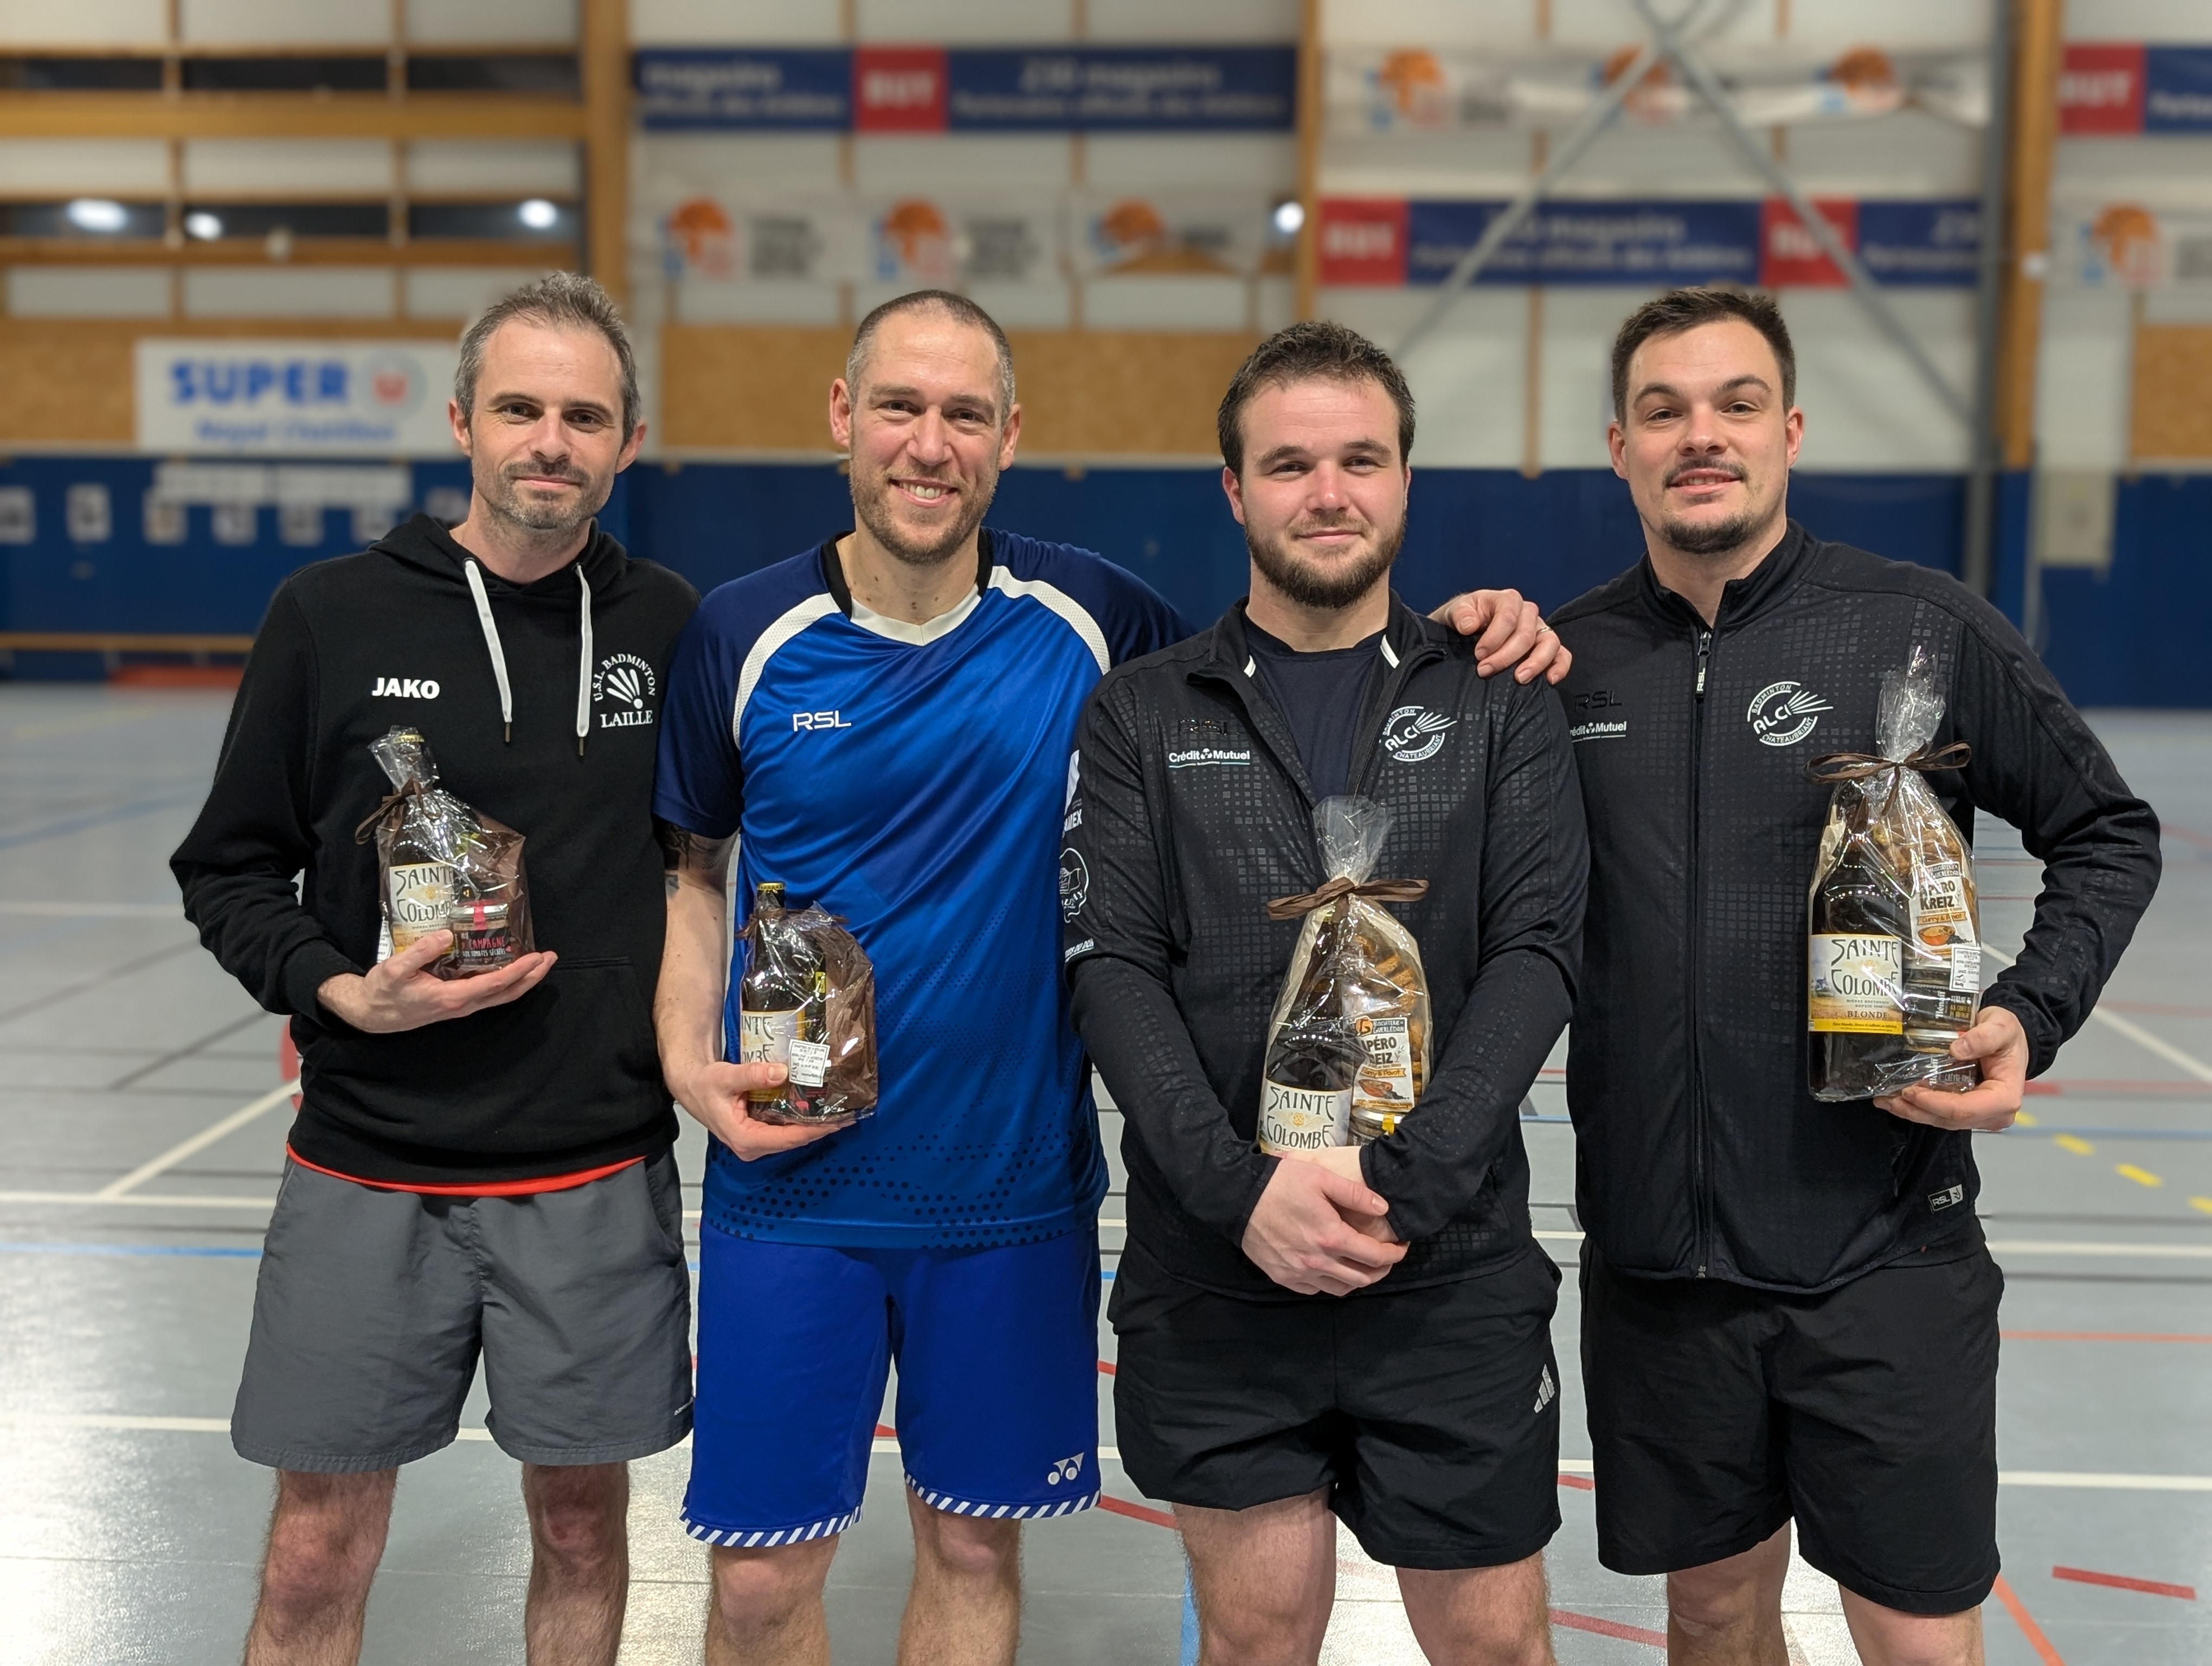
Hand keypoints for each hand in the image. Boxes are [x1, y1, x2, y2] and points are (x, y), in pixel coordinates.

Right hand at [316, 931, 554, 1033]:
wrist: (370, 1015)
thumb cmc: (381, 992)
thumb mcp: (393, 969)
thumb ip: (419, 952)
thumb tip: (445, 935)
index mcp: (451, 997)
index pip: (495, 983)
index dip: (519, 970)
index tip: (538, 956)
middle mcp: (462, 1005)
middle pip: (507, 993)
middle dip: (532, 977)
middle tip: (551, 957)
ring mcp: (461, 1007)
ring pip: (500, 996)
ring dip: (523, 981)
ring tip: (540, 962)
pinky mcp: (456, 1004)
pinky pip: (489, 995)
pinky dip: (506, 983)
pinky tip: (511, 969)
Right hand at [668, 1059, 848, 1159]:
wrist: (692, 1085)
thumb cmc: (705, 1085)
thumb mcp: (726, 1077)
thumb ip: (752, 1075)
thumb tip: (782, 1072)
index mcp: (745, 1139)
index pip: (788, 1139)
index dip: (814, 1130)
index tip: (836, 1122)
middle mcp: (752, 1146)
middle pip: (794, 1140)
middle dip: (820, 1128)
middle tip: (847, 1115)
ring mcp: (757, 1140)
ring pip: (792, 1136)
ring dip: (814, 1124)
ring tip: (838, 1111)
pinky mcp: (759, 1132)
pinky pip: (785, 1129)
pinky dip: (802, 1119)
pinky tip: (818, 1108)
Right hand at [1241, 1158, 1406, 1296]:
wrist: (1237, 1197)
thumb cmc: (1280, 1183)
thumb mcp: (1321, 1177)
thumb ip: (1355, 1194)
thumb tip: (1383, 1208)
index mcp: (1331, 1237)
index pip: (1375, 1256)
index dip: (1394, 1254)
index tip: (1402, 1247)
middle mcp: (1318, 1262)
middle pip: (1362, 1278)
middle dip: (1381, 1269)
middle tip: (1387, 1257)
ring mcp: (1299, 1273)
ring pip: (1340, 1289)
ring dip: (1357, 1280)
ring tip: (1362, 1265)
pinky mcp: (1283, 1277)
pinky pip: (1315, 1290)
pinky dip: (1330, 1283)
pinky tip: (1331, 1269)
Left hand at [1429, 589, 1571, 683]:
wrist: (1465, 630)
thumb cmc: (1464, 619)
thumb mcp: (1455, 612)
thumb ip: (1460, 615)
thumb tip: (1470, 625)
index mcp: (1508, 600)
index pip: (1509, 616)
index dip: (1495, 637)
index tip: (1479, 655)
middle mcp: (1528, 613)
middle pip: (1526, 634)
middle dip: (1506, 656)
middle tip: (1485, 671)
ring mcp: (1539, 630)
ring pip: (1549, 643)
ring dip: (1535, 663)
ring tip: (1519, 679)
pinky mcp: (1546, 647)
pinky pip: (1562, 654)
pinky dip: (1560, 667)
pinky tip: (1550, 680)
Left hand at [1875, 1005, 2027, 1131]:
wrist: (2009, 1039)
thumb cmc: (2008, 1035)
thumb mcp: (2001, 1026)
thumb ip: (1984, 1036)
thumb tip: (1958, 1048)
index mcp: (2005, 1097)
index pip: (1966, 1109)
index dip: (1936, 1103)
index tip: (1911, 1090)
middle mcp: (1993, 1113)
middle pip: (1950, 1119)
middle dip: (1917, 1110)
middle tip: (1887, 1097)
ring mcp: (1980, 1115)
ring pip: (1942, 1121)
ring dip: (1912, 1112)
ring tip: (1885, 1100)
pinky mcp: (1968, 1112)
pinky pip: (1941, 1115)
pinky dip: (1918, 1108)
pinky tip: (1897, 1100)